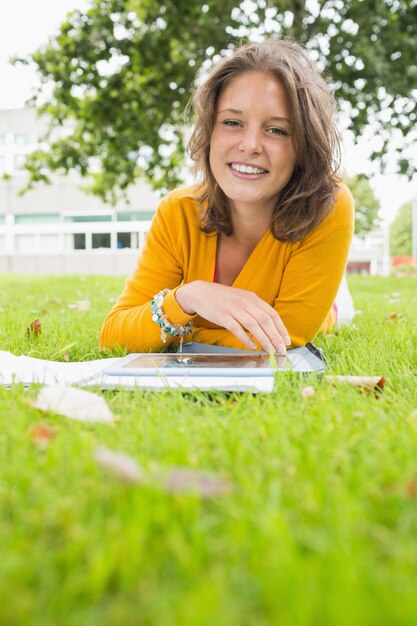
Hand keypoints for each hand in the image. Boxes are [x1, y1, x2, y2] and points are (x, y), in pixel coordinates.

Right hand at [175, 281, 290, 353]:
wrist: (201, 292)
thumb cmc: (223, 299)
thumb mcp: (242, 300)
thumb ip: (254, 311)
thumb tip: (267, 327)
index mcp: (252, 299)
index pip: (272, 314)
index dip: (281, 328)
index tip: (286, 341)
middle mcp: (245, 302)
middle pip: (265, 320)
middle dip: (275, 337)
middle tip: (280, 350)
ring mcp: (233, 308)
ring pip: (253, 325)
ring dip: (263, 339)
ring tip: (270, 350)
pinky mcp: (222, 315)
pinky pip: (236, 328)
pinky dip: (245, 338)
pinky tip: (251, 345)